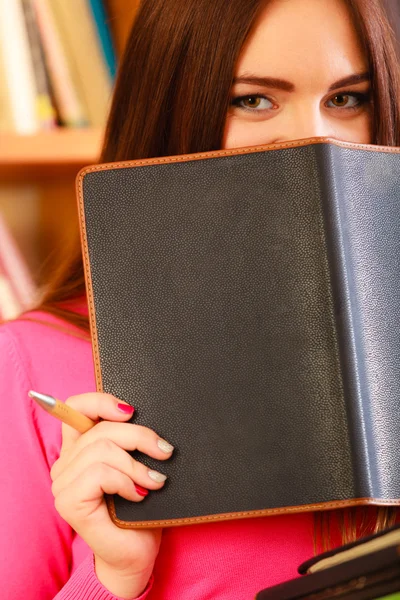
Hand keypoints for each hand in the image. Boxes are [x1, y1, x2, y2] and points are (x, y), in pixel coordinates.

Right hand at [50, 392, 173, 597]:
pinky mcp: (69, 502)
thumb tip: (140, 412)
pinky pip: (100, 473)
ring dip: (136, 464)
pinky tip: (139, 495)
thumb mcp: (136, 462)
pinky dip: (126, 481)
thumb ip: (129, 438)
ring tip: (155, 481)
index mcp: (78, 448)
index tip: (131, 411)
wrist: (137, 553)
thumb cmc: (140, 507)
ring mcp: (63, 483)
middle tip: (165, 451)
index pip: (76, 407)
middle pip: (100, 428)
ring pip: (101, 449)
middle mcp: (65, 463)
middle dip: (139, 436)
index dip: (101, 400)